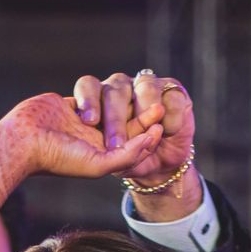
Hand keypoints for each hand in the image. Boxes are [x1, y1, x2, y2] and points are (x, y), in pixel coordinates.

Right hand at [0, 92, 163, 185]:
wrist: (23, 141)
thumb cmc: (58, 157)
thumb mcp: (99, 164)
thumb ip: (128, 154)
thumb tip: (152, 137)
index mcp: (104, 156)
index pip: (134, 142)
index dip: (150, 130)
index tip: (162, 117)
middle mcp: (96, 139)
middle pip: (126, 123)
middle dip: (141, 115)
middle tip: (158, 104)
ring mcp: (83, 121)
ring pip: (110, 106)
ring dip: (116, 105)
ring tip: (127, 100)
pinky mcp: (71, 103)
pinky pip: (92, 92)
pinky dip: (95, 94)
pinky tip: (101, 96)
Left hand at [71, 69, 197, 197]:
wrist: (159, 165)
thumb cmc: (127, 157)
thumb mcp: (107, 157)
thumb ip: (92, 148)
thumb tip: (75, 141)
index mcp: (100, 97)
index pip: (88, 86)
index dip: (88, 100)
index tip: (88, 122)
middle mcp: (122, 87)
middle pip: (116, 90)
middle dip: (115, 118)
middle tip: (115, 143)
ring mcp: (148, 86)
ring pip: (145, 88)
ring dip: (145, 114)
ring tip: (148, 135)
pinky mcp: (174, 93)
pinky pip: (172, 98)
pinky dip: (170, 117)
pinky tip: (167, 131)